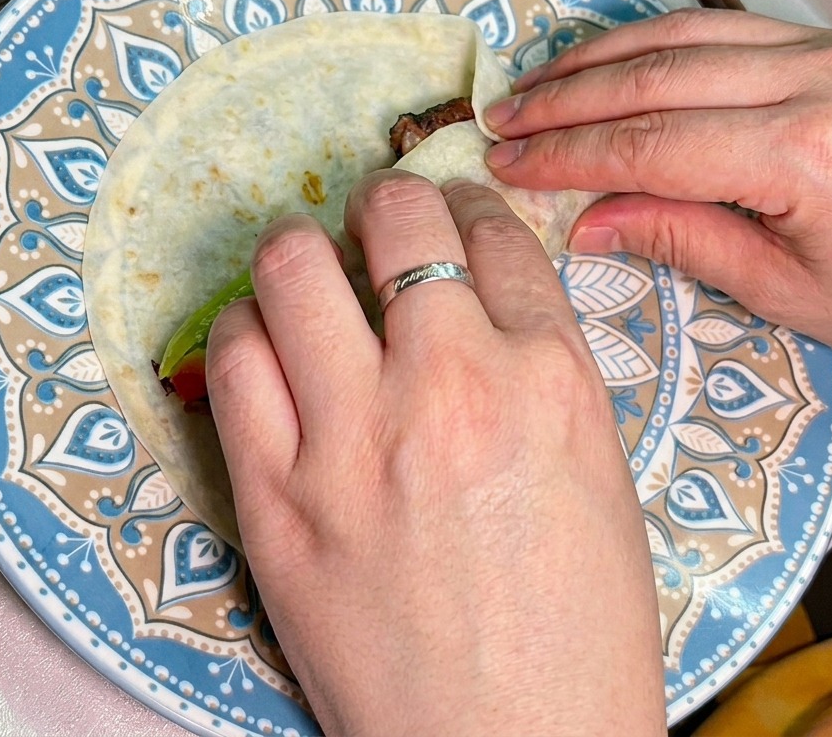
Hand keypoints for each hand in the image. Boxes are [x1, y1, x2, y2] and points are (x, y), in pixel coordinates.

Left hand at [206, 170, 663, 734]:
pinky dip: (246, 330)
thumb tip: (480, 304)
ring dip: (302, 251)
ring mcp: (353, 439)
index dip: (469, 208)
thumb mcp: (597, 475)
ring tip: (310, 272)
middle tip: (377, 224)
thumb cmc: (577, 628)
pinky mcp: (274, 498)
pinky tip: (264, 342)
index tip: (451, 212)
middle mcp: (451, 386)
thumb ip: (541, 373)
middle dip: (386, 204)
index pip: (497, 238)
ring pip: (293, 268)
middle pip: (396, 220)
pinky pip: (233, 360)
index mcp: (552, 381)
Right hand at [483, 8, 831, 350]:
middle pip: (654, 78)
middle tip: (503, 121)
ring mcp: (825, 55)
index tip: (511, 164)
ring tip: (538, 88)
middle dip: (566, 101)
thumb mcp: (790, 289)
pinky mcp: (830, 49)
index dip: (567, 154)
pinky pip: (721, 30)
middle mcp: (814, 82)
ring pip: (682, 39)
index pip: (648, 144)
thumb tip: (590, 222)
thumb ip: (685, 240)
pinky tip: (612, 62)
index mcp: (802, 153)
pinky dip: (653, 44)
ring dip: (597, 62)